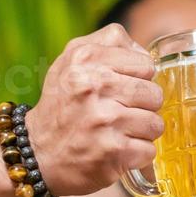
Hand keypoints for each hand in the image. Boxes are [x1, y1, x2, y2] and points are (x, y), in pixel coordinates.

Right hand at [26, 24, 162, 196]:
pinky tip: (116, 151)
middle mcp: (94, 86)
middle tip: (118, 113)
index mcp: (87, 59)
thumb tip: (146, 53)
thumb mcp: (72, 58)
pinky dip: (136, 154)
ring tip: (117, 132)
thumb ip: (110, 42)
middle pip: (155, 94)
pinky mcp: (113, 151)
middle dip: (142, 107)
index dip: (138, 78)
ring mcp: (105, 120)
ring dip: (141, 132)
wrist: (38, 152)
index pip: (146, 64)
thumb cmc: (63, 102)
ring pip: (156, 124)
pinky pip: (148, 150)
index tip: (120, 89)